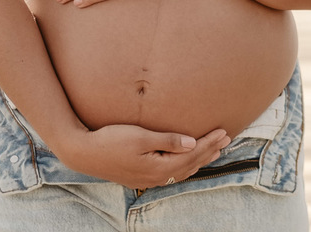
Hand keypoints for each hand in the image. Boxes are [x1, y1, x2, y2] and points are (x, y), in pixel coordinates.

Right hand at [61, 124, 230, 188]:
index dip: (209, 143)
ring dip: (199, 159)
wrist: (83, 153)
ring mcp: (148, 178)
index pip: (192, 155)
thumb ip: (168, 140)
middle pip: (190, 164)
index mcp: (159, 167)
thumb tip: (193, 143)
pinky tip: (186, 161)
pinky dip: (185, 165)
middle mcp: (157, 176)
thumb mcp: (140, 137)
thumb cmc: (111, 140)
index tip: (224, 131)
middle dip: (209, 151)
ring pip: (182, 170)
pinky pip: (171, 172)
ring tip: (214, 151)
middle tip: (226, 139)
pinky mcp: (141, 176)